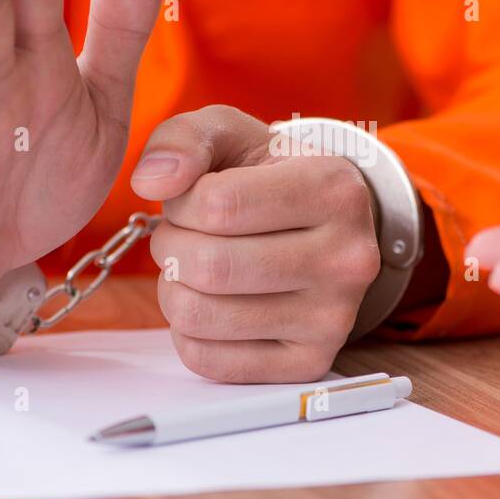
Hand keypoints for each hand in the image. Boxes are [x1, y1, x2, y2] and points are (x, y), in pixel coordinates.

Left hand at [131, 106, 380, 382]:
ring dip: (173, 289)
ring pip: (202, 316)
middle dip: (171, 247)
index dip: (181, 202)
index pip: (217, 204)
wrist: (323, 228)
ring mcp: (334, 319)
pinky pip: (209, 361)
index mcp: (335, 190)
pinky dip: (188, 332)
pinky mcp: (310, 362)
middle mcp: (348, 258)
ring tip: (192, 267)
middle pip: (210, 266)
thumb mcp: (232, 135)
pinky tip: (210, 303)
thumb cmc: (269, 177)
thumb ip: (183, 139)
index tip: (191, 199)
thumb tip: (151, 182)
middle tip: (180, 236)